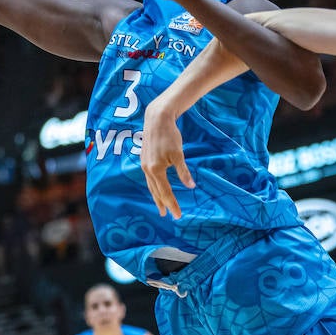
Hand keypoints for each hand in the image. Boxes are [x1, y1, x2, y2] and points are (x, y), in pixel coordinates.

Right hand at [141, 103, 193, 218]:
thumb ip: (184, 172)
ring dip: (156, 196)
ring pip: (151, 185)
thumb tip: (191, 186)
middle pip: (156, 191)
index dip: (172, 204)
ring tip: (160, 205)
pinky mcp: (144, 159)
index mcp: (156, 170)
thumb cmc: (169, 136)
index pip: (165, 192)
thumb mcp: (179, 154)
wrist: (156, 119)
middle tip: (167, 215)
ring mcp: (144, 164)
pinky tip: (156, 187)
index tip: (178, 215)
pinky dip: (153, 186)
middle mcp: (147, 169)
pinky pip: (149, 178)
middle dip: (162, 203)